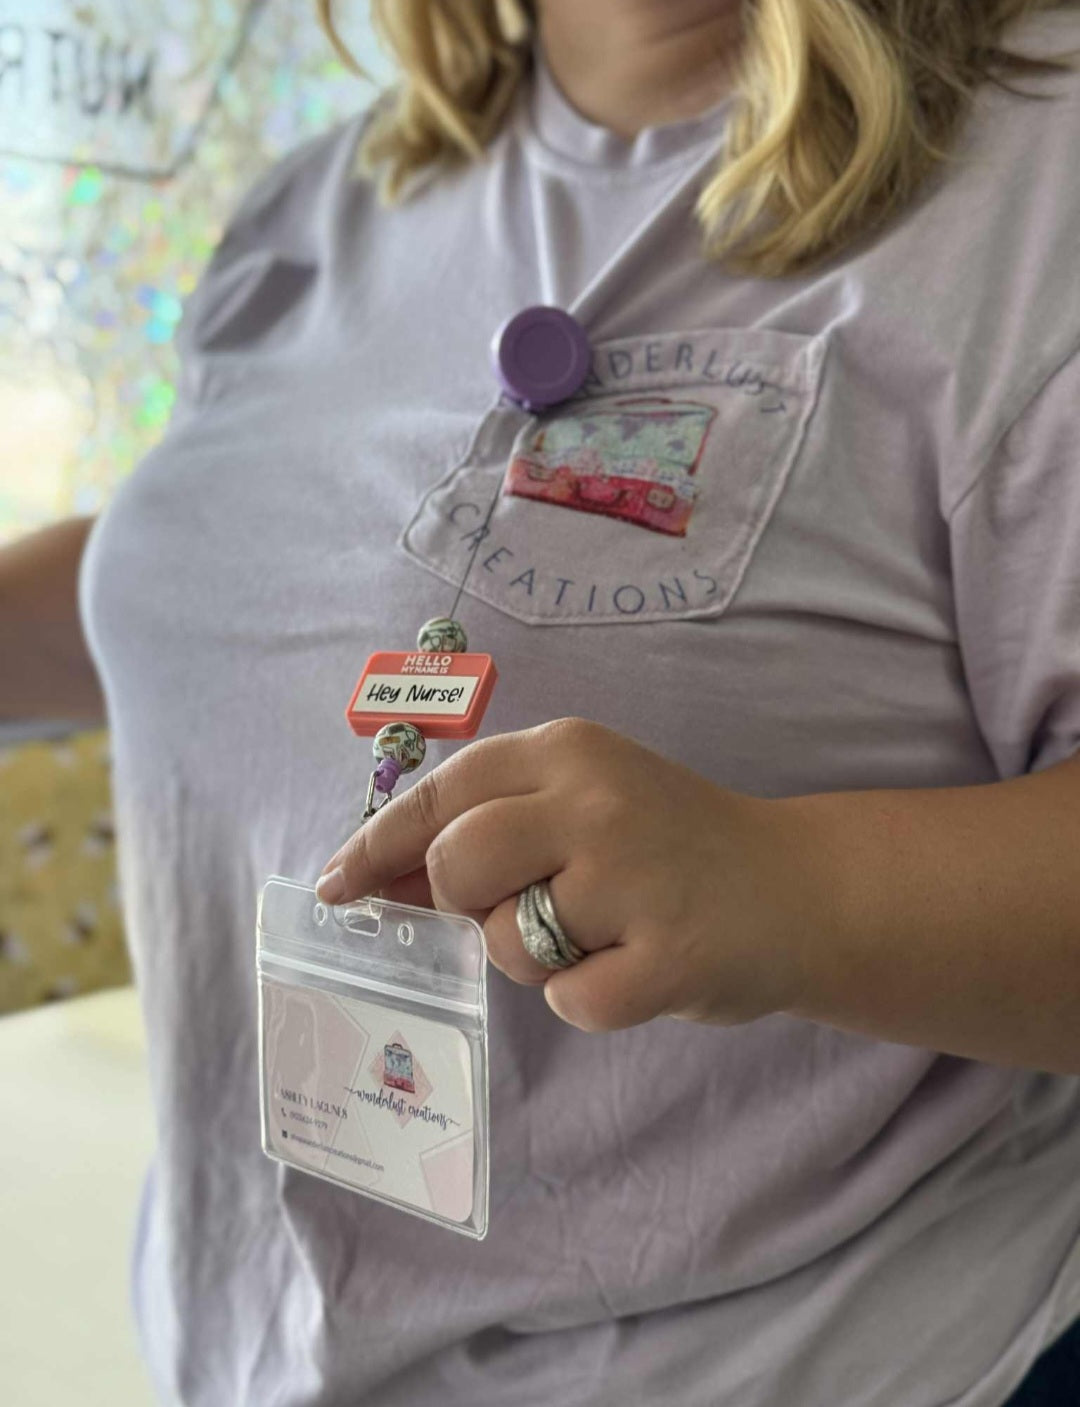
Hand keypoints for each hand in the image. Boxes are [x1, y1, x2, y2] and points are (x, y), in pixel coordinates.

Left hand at [317, 719, 821, 1031]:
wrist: (799, 887)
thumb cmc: (671, 845)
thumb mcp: (585, 803)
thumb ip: (493, 826)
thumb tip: (379, 878)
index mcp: (569, 750)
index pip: (440, 793)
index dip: (377, 845)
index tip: (339, 887)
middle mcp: (595, 801)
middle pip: (456, 865)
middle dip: (468, 904)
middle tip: (527, 906)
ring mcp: (633, 878)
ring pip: (506, 943)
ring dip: (539, 957)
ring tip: (607, 931)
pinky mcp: (667, 957)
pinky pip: (569, 1003)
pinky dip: (593, 999)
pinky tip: (642, 964)